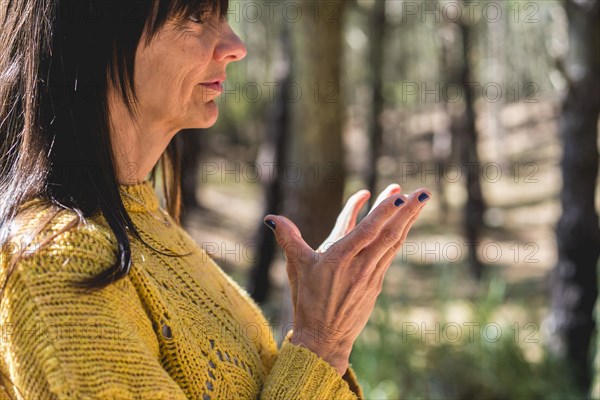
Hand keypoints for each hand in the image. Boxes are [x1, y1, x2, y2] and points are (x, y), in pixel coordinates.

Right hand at [264, 185, 430, 374]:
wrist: (323, 339)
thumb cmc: (307, 302)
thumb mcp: (296, 268)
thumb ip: (288, 239)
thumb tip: (271, 219)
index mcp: (339, 259)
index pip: (366, 231)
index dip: (382, 213)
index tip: (398, 196)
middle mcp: (360, 266)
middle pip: (388, 234)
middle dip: (407, 211)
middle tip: (423, 192)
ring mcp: (372, 275)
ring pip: (394, 243)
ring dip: (409, 220)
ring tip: (421, 200)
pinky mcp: (376, 283)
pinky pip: (391, 254)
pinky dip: (400, 236)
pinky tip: (406, 225)